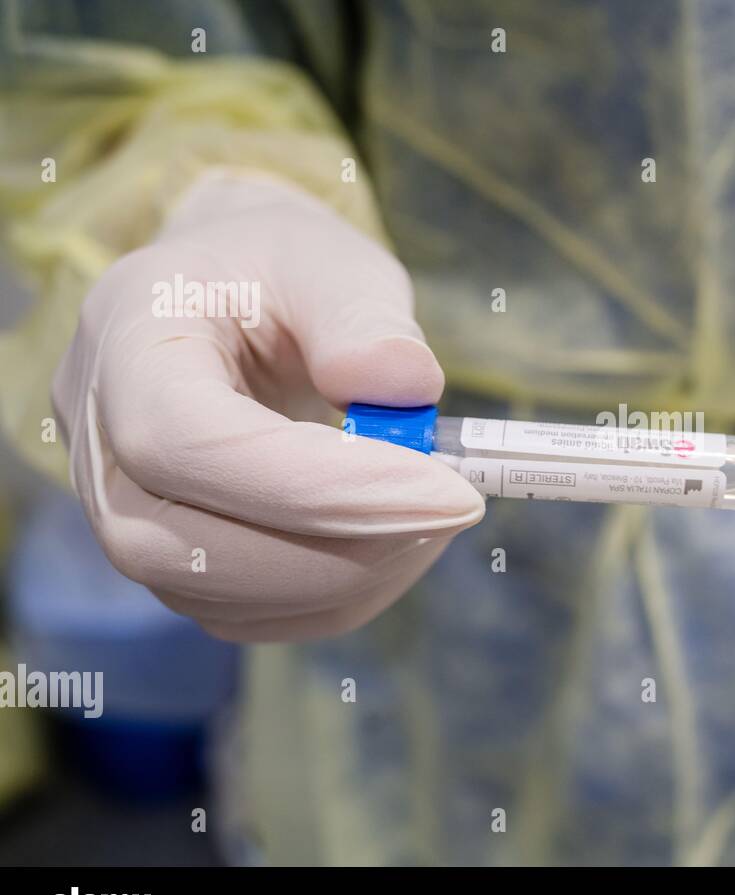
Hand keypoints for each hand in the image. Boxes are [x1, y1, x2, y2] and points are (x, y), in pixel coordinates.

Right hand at [53, 171, 483, 640]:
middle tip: (452, 509)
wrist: (232, 300)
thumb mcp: (328, 260)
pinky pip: (249, 615)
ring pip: (220, 599)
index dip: (321, 488)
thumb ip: (363, 315)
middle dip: (342, 550)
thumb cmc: (277, 272)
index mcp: (126, 341)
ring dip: (350, 578)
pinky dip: (340, 595)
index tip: (449, 490)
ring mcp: (125, 513)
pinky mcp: (174, 560)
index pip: (190, 444)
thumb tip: (402, 383)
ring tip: (433, 515)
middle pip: (189, 549)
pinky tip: (399, 540)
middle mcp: (101, 441)